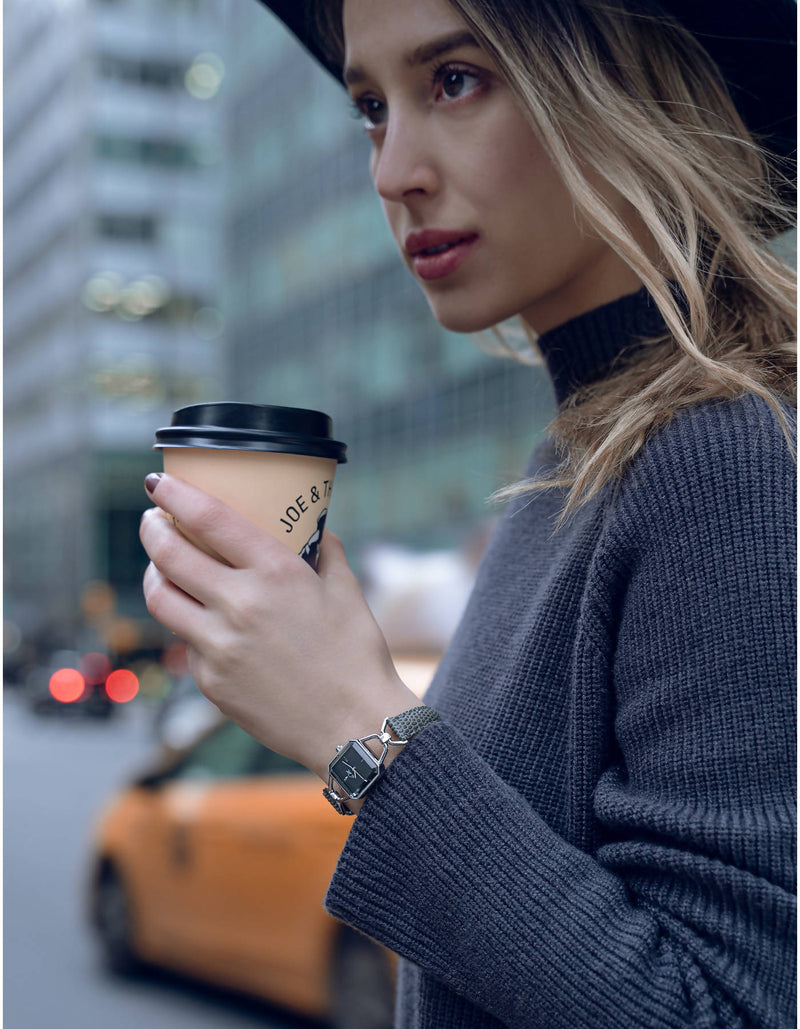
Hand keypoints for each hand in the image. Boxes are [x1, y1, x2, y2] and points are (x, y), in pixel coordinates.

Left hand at [139, 473, 418, 780]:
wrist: (352, 725)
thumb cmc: (356, 655)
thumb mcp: (347, 590)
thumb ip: (325, 551)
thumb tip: (312, 527)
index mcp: (276, 574)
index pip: (210, 520)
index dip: (176, 495)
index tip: (159, 482)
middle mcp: (240, 605)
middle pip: (169, 556)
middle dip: (153, 530)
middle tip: (153, 520)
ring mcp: (219, 646)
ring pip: (160, 599)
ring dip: (154, 575)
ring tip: (162, 568)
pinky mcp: (209, 682)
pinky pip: (186, 643)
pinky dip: (189, 625)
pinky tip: (205, 622)